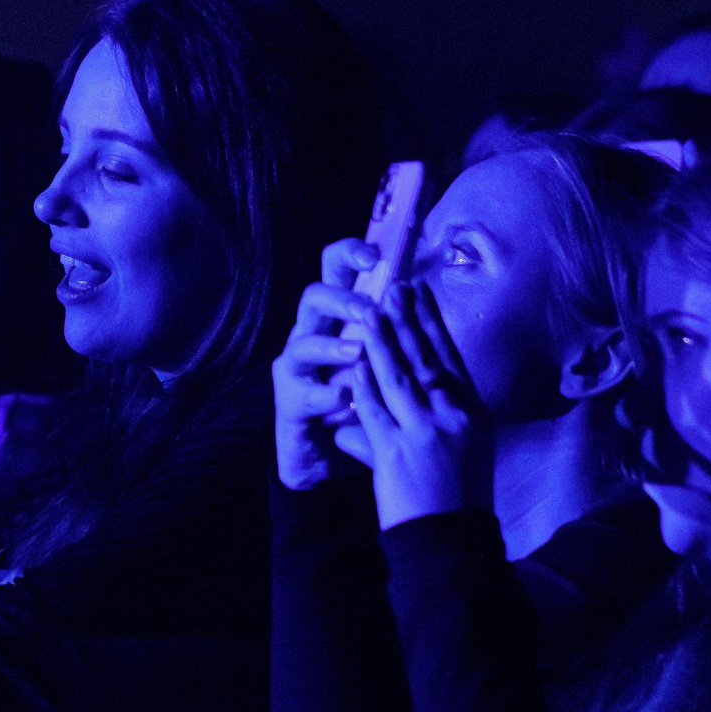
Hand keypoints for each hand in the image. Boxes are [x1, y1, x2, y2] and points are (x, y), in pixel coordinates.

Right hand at [272, 242, 386, 489]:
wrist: (331, 456)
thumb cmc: (363, 399)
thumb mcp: (383, 360)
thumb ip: (394, 329)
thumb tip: (421, 290)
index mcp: (337, 315)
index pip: (336, 270)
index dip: (350, 255)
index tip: (376, 256)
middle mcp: (312, 332)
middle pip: (314, 297)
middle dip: (341, 300)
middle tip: (369, 310)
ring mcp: (296, 367)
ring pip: (303, 344)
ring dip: (331, 346)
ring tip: (357, 353)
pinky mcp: (289, 401)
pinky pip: (302, 393)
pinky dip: (324, 396)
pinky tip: (342, 400)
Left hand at [352, 282, 492, 528]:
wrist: (450, 539)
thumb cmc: (459, 493)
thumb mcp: (468, 445)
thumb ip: (443, 411)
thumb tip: (421, 382)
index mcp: (473, 412)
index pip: (450, 356)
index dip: (432, 321)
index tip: (420, 291)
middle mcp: (453, 417)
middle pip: (425, 357)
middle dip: (405, 319)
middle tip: (391, 287)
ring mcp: (425, 434)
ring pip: (398, 376)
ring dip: (380, 340)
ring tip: (368, 310)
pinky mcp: (396, 452)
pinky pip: (374, 410)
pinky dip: (363, 384)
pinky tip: (353, 361)